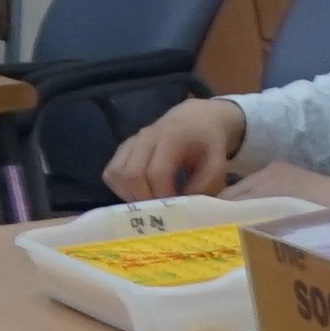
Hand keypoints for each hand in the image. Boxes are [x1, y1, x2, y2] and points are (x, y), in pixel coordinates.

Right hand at [104, 95, 247, 203]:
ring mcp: (132, 141)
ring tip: (150, 204)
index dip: (162, 195)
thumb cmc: (208, 144)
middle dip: (144, 199)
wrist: (197, 118)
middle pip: (131, 174)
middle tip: (160, 212)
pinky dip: (121, 188)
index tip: (174, 210)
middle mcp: (145, 137)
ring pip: (116, 173)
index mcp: (171, 137)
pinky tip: (140, 194)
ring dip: (129, 195)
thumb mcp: (217, 164)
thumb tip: (182, 205)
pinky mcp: (124, 149)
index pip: (156, 172)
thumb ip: (204, 185)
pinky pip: (112, 172)